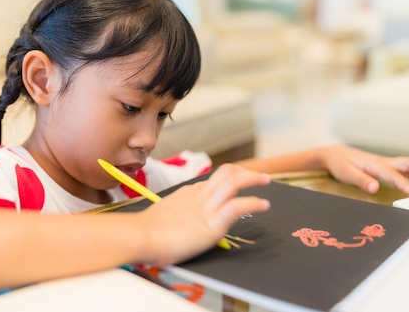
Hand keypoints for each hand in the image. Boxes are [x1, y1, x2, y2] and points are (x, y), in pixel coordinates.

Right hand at [140, 164, 270, 265]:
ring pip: (234, 182)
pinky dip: (253, 203)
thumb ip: (174, 215)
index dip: (228, 180)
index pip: (211, 181)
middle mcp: (199, 196)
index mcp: (188, 194)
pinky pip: (237, 206)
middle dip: (245, 172)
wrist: (141, 236)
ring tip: (266, 181)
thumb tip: (173, 222)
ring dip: (253, 179)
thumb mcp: (163, 216)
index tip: (237, 182)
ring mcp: (206, 207)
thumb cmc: (146, 233)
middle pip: (226, 173)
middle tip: (259, 176)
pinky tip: (263, 205)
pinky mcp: (212, 222)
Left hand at [321, 145, 408, 197]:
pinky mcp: (385, 166)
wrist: (335, 155)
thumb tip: (375, 188)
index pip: (395, 175)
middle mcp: (383, 162)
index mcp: (375, 164)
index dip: (407, 185)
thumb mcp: (346, 174)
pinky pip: (404, 169)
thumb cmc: (340, 164)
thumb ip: (361, 181)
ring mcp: (385, 163)